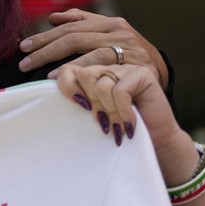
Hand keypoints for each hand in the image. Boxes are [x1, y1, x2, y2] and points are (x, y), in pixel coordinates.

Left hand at [18, 8, 168, 88]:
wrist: (160, 79)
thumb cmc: (128, 59)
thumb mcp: (109, 38)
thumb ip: (84, 25)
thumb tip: (53, 17)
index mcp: (110, 22)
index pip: (70, 26)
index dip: (45, 36)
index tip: (23, 46)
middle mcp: (119, 31)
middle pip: (73, 36)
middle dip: (44, 48)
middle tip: (23, 61)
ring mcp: (127, 47)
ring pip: (84, 49)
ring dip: (56, 60)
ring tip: (37, 71)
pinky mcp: (134, 63)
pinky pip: (100, 65)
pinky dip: (77, 70)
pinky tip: (60, 77)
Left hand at [56, 63, 198, 184]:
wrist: (154, 140)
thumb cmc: (118, 127)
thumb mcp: (91, 111)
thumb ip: (77, 97)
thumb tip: (50, 86)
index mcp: (92, 71)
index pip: (68, 69)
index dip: (68, 87)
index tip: (79, 106)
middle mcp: (108, 65)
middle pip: (84, 74)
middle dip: (91, 102)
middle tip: (102, 120)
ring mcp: (126, 67)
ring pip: (102, 84)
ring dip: (109, 111)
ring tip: (117, 125)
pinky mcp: (142, 74)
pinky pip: (120, 91)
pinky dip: (122, 111)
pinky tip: (129, 123)